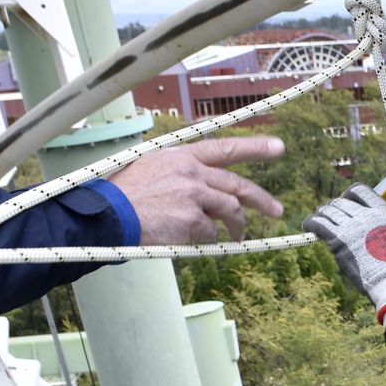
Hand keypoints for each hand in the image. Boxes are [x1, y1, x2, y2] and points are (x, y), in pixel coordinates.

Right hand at [109, 137, 284, 244]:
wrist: (108, 214)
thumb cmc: (124, 195)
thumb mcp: (152, 168)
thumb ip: (183, 175)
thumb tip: (209, 193)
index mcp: (181, 156)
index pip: (224, 148)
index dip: (254, 147)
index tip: (278, 147)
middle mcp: (191, 171)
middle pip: (237, 184)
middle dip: (262, 199)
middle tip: (277, 210)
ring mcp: (194, 194)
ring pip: (230, 210)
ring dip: (236, 226)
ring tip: (237, 236)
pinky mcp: (192, 219)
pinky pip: (210, 233)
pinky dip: (204, 239)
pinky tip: (188, 238)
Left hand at [303, 186, 385, 324]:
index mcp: (382, 212)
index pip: (360, 191)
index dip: (350, 195)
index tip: (348, 202)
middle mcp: (365, 215)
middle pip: (341, 201)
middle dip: (335, 206)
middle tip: (333, 215)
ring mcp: (350, 227)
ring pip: (327, 211)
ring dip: (323, 214)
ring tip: (320, 220)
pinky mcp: (338, 242)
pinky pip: (317, 224)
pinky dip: (311, 223)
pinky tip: (309, 225)